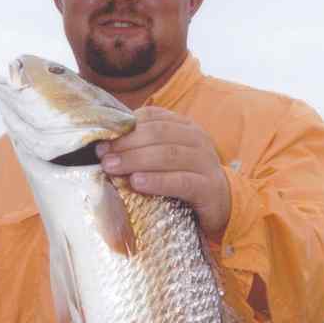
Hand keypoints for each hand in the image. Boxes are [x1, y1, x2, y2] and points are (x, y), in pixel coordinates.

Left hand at [97, 107, 231, 238]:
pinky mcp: (209, 188)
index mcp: (185, 127)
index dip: (125, 127)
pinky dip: (157, 181)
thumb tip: (106, 145)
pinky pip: (181, 182)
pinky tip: (137, 183)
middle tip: (102, 155)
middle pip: (157, 134)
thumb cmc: (185, 180)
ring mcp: (205, 162)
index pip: (152, 117)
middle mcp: (197, 139)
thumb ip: (144, 147)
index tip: (102, 139)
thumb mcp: (166, 158)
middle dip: (126, 144)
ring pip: (168, 155)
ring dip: (136, 160)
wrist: (222, 205)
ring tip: (112, 167)